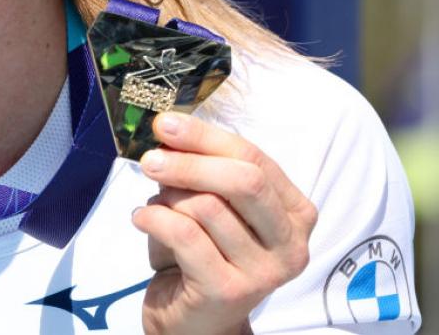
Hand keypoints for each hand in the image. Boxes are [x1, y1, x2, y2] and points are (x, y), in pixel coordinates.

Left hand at [131, 111, 316, 334]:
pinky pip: (185, 235)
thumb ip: (205, 169)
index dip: (207, 137)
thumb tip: (170, 129)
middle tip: (150, 159)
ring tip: (156, 205)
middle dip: (190, 162)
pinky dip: (154, 219)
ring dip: (169, 198)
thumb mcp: (213, 205)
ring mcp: (264, 271)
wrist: (196, 321)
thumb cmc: (204, 253)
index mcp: (295, 212)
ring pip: (207, 207)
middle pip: (244, 180)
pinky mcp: (229, 291)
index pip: (255, 158)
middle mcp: (291, 243)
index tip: (166, 124)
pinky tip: (143, 219)